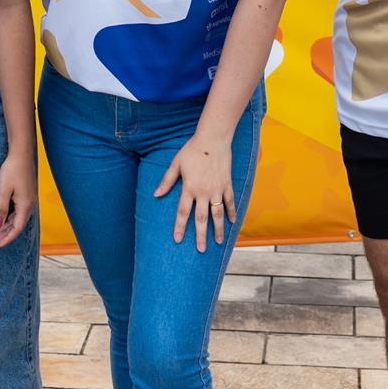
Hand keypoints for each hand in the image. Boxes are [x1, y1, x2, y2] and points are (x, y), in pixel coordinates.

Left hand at [0, 153, 36, 248]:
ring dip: (9, 226)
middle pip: (19, 225)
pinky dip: (11, 217)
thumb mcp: (3, 190)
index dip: (8, 238)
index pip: (17, 228)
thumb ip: (0, 209)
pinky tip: (4, 218)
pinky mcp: (27, 194)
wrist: (21, 154)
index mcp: (25, 205)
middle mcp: (30, 204)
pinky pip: (20, 210)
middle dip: (7, 234)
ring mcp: (29, 199)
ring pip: (19, 218)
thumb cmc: (12, 170)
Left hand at [156, 132, 234, 252]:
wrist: (213, 138)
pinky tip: (232, 222)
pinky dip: (231, 212)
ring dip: (218, 229)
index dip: (180, 226)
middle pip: (201, 218)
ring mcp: (217, 189)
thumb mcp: (176, 164)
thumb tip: (156, 194)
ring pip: (218, 213)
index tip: (177, 239)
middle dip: (200, 235)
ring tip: (219, 242)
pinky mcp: (227, 184)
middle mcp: (204, 191)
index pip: (183, 212)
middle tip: (200, 250)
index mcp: (189, 187)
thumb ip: (167, 181)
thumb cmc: (192, 150)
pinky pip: (230, 201)